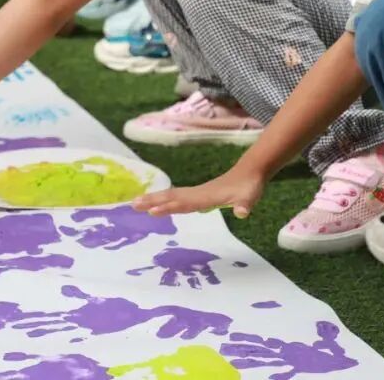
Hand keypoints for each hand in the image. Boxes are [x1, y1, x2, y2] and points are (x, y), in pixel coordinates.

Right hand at [132, 165, 265, 218]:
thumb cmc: (250, 186)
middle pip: (171, 197)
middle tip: (132, 204)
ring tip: (136, 203)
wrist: (250, 170)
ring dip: (154, 199)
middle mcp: (198, 193)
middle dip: (152, 201)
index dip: (169, 207)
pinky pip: (177, 197)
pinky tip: (156, 204)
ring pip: (172, 196)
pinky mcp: (198, 194)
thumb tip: (242, 213)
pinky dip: (164, 200)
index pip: (184, 203)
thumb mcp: (250, 197)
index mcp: (207, 196)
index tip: (151, 211)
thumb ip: (245, 205)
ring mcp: (197, 193)